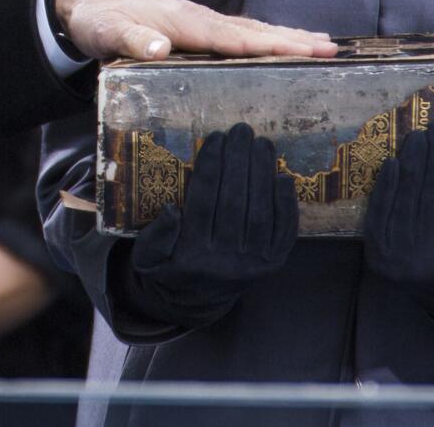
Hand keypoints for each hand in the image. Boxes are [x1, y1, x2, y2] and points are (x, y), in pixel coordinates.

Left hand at [53, 0, 335, 60]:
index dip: (273, 45)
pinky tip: (280, 45)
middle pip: (255, 31)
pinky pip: (239, 33)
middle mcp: (200, 20)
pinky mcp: (196, 27)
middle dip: (294, 40)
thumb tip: (160, 48)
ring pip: (251, 29)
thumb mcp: (107, 32)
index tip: (308, 50)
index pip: (237, 37)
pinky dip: (265, 37)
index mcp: (186, 23)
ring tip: (323, 44)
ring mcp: (200, 22)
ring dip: (287, 37)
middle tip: (334, 50)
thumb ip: (133, 41)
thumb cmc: (99, 19)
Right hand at [120, 123, 297, 329]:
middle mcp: (224, 261)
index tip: (215, 137)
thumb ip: (156, 236)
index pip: (203, 202)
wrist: (197, 302)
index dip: (211, 167)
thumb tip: (172, 210)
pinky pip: (284, 232)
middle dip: (239, 162)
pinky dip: (286, 204)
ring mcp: (252, 264)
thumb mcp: (147, 257)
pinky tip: (283, 175)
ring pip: (260, 213)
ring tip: (262, 143)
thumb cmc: (170, 267)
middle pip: (234, 203)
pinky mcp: (273, 264)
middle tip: (241, 130)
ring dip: (263, 174)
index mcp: (191, 256)